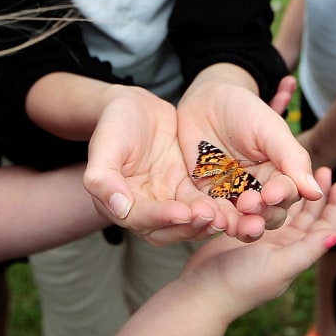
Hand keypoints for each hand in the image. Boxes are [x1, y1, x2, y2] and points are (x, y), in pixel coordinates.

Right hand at [84, 84, 236, 245]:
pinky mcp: (184, 189)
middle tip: (210, 217)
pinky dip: (215, 208)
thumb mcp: (105, 145)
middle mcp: (143, 208)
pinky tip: (232, 206)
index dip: (161, 217)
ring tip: (225, 216)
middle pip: (166, 228)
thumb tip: (118, 208)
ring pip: (186, 221)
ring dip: (205, 223)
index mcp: (118, 203)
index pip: (139, 218)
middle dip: (189, 226)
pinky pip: (200, 203)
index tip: (183, 212)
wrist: (135, 106)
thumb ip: (103, 178)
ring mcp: (165, 200)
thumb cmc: (114, 124)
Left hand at [176, 67, 323, 234]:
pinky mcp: (208, 196)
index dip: (281, 196)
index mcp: (280, 176)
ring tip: (234, 224)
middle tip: (249, 203)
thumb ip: (293, 160)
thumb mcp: (271, 129)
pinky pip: (212, 213)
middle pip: (267, 214)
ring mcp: (233, 195)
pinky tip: (213, 218)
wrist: (208, 100)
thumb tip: (317, 193)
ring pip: (242, 220)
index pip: (287, 194)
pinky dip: (213, 218)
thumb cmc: (245, 110)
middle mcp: (259, 190)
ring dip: (240, 225)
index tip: (272, 193)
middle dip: (261, 214)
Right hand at [178, 167, 335, 318]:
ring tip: (294, 169)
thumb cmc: (241, 283)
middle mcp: (284, 246)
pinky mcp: (243, 232)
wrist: (202, 292)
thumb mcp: (278, 265)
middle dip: (316, 193)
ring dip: (293, 191)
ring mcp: (264, 239)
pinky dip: (268, 195)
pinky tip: (266, 178)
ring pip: (285, 209)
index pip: (325, 227)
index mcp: (297, 253)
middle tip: (321, 168)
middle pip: (308, 215)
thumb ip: (306, 250)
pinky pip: (262, 209)